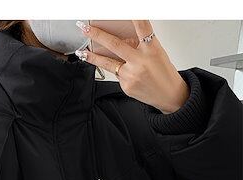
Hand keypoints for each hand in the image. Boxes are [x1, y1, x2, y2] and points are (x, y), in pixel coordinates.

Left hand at [75, 20, 189, 113]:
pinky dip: (118, 71)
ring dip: (93, 57)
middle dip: (97, 35)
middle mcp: (140, 62)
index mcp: (151, 49)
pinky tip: (127, 73)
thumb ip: (140, 46)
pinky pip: (116, 75)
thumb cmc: (163, 73)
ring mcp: (131, 75)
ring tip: (83, 52)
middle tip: (85, 28)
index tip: (124, 10)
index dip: (134, 17)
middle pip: (115, 45)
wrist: (169, 95)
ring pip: (108, 63)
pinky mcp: (126, 86)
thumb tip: (121, 40)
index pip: (142, 27)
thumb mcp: (156, 53)